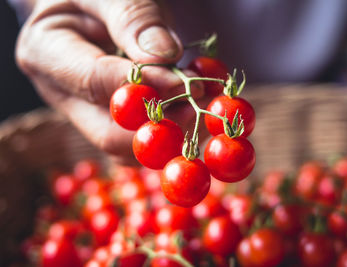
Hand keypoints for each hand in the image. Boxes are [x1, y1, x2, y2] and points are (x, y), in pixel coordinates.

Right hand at [16, 0, 203, 163]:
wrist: (90, 5)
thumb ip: (133, 18)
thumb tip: (165, 57)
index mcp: (45, 54)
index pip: (96, 83)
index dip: (145, 89)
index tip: (186, 84)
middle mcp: (61, 93)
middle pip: (108, 133)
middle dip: (158, 126)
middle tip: (198, 106)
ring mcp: (85, 111)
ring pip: (127, 145)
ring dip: (168, 133)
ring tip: (201, 105)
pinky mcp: (108, 118)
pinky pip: (138, 137)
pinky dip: (167, 129)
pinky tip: (192, 109)